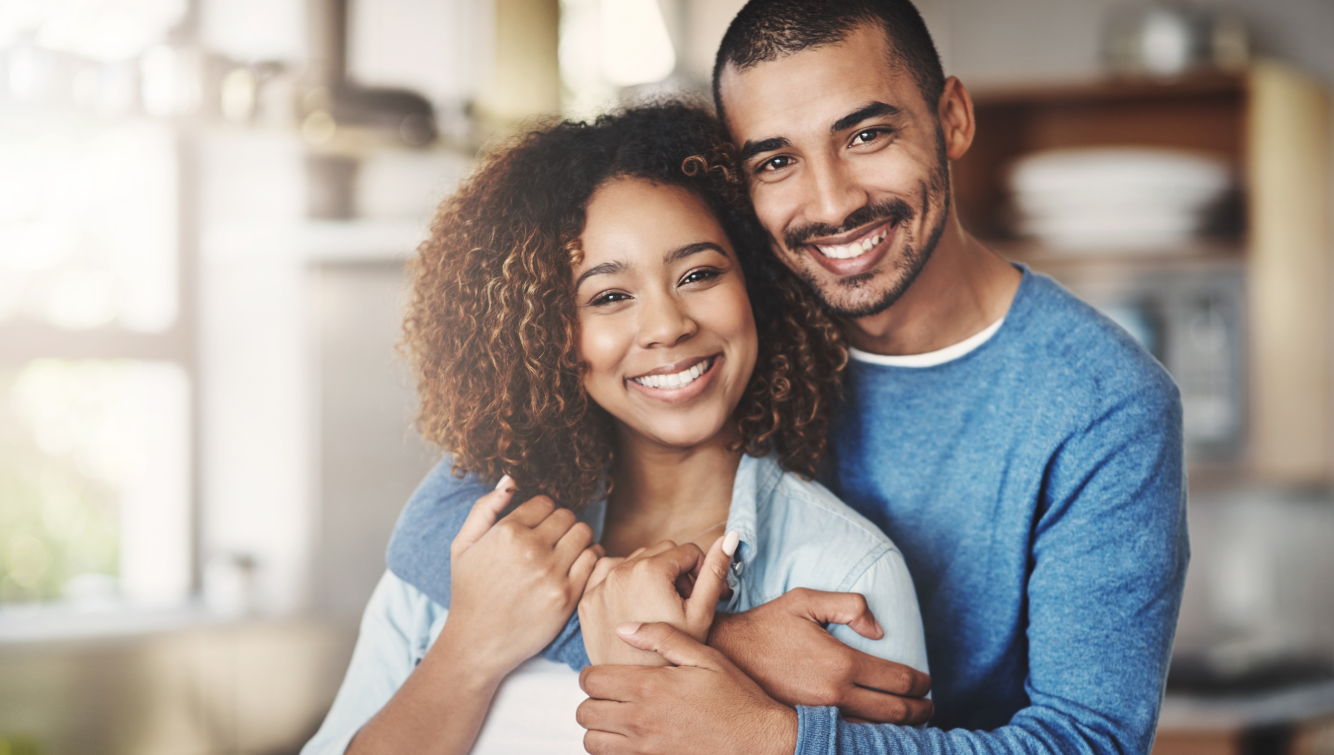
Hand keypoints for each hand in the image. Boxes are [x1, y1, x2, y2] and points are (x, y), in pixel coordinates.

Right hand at [444, 476, 603, 677]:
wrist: (477, 643)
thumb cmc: (469, 593)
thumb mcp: (462, 546)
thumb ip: (484, 508)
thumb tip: (509, 481)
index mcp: (506, 532)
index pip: (545, 502)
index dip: (543, 513)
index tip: (538, 527)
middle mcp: (530, 549)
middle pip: (567, 516)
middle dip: (562, 525)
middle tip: (554, 541)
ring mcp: (551, 573)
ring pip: (584, 533)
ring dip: (578, 539)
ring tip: (566, 552)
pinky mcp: (567, 596)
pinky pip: (594, 560)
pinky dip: (591, 559)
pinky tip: (577, 567)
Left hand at [577, 622, 796, 754]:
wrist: (761, 742)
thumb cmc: (736, 698)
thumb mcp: (705, 657)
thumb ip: (662, 638)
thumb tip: (624, 629)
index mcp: (649, 687)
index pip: (591, 680)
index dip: (593, 675)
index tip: (606, 674)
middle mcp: (640, 721)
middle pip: (585, 713)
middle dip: (594, 701)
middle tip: (611, 696)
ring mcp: (644, 751)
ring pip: (592, 742)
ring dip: (600, 730)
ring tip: (618, 720)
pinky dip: (614, 752)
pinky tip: (631, 741)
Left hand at [579, 533, 736, 665]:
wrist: (638, 690)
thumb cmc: (674, 656)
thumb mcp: (701, 613)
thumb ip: (715, 571)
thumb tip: (730, 536)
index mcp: (650, 570)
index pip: (687, 550)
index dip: (702, 570)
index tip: (706, 594)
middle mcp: (620, 571)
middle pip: (660, 552)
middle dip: (676, 572)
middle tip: (685, 603)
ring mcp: (599, 586)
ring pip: (635, 561)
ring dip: (651, 575)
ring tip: (661, 607)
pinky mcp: (586, 600)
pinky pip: (609, 575)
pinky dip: (624, 583)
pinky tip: (637, 608)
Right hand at [709, 588, 932, 723]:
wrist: (726, 653)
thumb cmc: (767, 624)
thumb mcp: (806, 601)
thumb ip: (848, 605)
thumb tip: (878, 631)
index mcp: (841, 663)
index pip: (897, 680)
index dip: (919, 682)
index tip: (926, 681)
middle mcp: (835, 695)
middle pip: (894, 712)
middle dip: (919, 710)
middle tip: (929, 706)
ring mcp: (820, 715)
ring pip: (874, 730)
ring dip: (898, 729)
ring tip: (911, 721)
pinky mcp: (807, 725)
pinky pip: (849, 737)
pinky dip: (869, 736)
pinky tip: (877, 731)